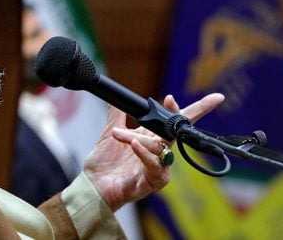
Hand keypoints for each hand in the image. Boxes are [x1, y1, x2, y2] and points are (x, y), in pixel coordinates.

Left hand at [83, 93, 224, 210]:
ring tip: (119, 136)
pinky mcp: (154, 181)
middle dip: (189, 113)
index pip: (172, 121)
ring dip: (140, 139)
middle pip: (181, 131)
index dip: (177, 108)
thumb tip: (116, 97)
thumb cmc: (105, 165)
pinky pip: (154, 164)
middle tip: (174, 101)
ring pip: (161, 146)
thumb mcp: (110, 135)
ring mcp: (159, 167)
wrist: (93, 186)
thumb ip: (116, 116)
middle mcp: (159, 152)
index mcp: (152, 138)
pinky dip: (144, 153)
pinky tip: (135, 144)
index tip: (171, 96)